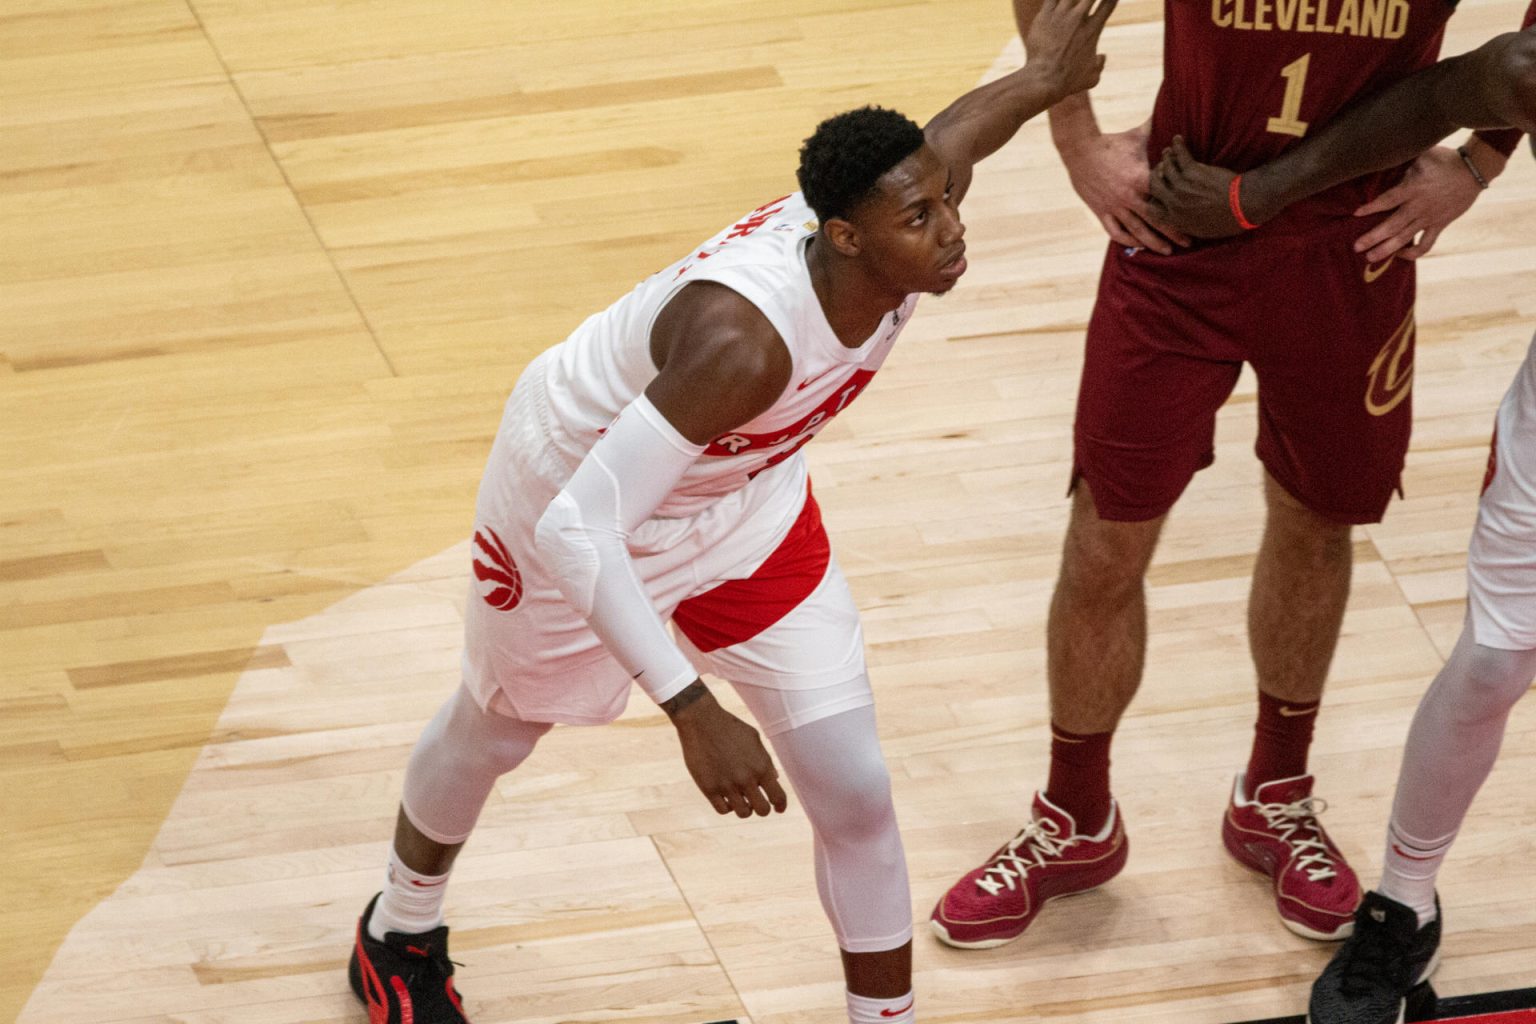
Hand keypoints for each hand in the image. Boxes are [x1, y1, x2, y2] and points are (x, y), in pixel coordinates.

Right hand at [667, 683, 787, 817]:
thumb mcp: (754, 739)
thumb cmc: (730, 727)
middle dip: (763, 808)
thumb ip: (766, 761)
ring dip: (745, 808)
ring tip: (740, 798)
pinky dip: (727, 807)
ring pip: (743, 813)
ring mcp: (726, 785)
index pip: (777, 796)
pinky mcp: (708, 788)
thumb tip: (774, 779)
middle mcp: (745, 779)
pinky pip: (723, 810)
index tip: (778, 808)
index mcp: (761, 766)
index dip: (780, 805)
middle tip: (757, 802)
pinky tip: (726, 797)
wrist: (701, 720)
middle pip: (762, 811)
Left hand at [1025, 0, 1118, 101]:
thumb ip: (1100, 65)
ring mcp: (1061, 15)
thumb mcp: (1091, 78)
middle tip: (1086, 3)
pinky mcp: (1044, 16)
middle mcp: (1079, 18)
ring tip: (1070, 5)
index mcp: (1093, 30)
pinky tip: (1054, 2)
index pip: (1109, 3)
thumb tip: (1102, 57)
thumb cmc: (1068, 82)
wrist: (1045, 79)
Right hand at [1060, 125, 1191, 253]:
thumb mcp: (1138, 136)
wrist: (1080, 149)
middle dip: (1174, 234)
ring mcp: (1114, 206)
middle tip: (1189, 243)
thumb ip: (1160, 130)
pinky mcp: (1101, 211)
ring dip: (1153, 243)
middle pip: (1156, 221)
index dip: (1182, 211)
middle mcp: (1129, 197)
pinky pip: (1115, 231)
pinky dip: (1127, 240)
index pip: (1167, 200)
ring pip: (1137, 231)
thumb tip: (1180, 113)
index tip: (1196, 218)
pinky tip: (1137, 245)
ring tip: (1167, 251)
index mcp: (1141, 179)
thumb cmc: (1112, 142)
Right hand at [1146, 135, 1243, 238]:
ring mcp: (1182, 186)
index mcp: (1174, 219)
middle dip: (1155, 175)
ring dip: (1166, 157)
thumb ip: (1185, 225)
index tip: (1155, 191)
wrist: (1243, 206)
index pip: (1151, 208)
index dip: (1151, 198)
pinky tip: (1178, 139)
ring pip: (1166, 167)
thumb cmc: (1226, 221)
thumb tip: (1179, 222)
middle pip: (1154, 185)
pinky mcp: (1193, 171)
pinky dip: (1178, 146)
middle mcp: (1173, 202)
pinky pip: (1181, 155)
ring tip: (1167, 151)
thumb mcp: (1201, 231)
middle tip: (1159, 168)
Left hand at [1350, 146, 1481, 261]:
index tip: (1356, 213)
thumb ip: (1403, 163)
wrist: (1475, 170)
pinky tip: (1400, 255)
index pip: (1387, 200)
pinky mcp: (1440, 224)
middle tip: (1356, 247)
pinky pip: (1426, 244)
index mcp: (1413, 188)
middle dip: (1372, 237)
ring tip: (1370, 257)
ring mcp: (1430, 218)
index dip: (1371, 207)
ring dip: (1387, 249)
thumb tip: (1383, 160)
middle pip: (1392, 226)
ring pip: (1405, 238)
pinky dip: (1414, 252)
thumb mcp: (1422, 156)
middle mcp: (1420, 206)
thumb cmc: (1445, 160)